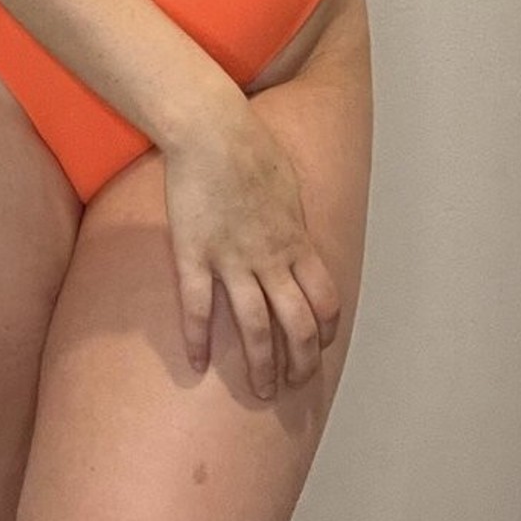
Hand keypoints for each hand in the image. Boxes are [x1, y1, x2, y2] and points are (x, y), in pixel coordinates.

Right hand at [162, 92, 341, 399]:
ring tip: (260, 391)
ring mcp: (232, 259)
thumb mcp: (287, 186)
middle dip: (300, 363)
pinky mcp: (194, 253)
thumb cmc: (250, 147)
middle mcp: (270, 258)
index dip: (325, 330)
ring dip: (261, 366)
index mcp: (296, 240)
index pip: (325, 301)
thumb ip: (291, 220)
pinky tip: (197, 364)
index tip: (318, 346)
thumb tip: (295, 237)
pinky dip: (197, 340)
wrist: (212, 129)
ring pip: (254, 328)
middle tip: (293, 384)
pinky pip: (198, 308)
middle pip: (296, 325)